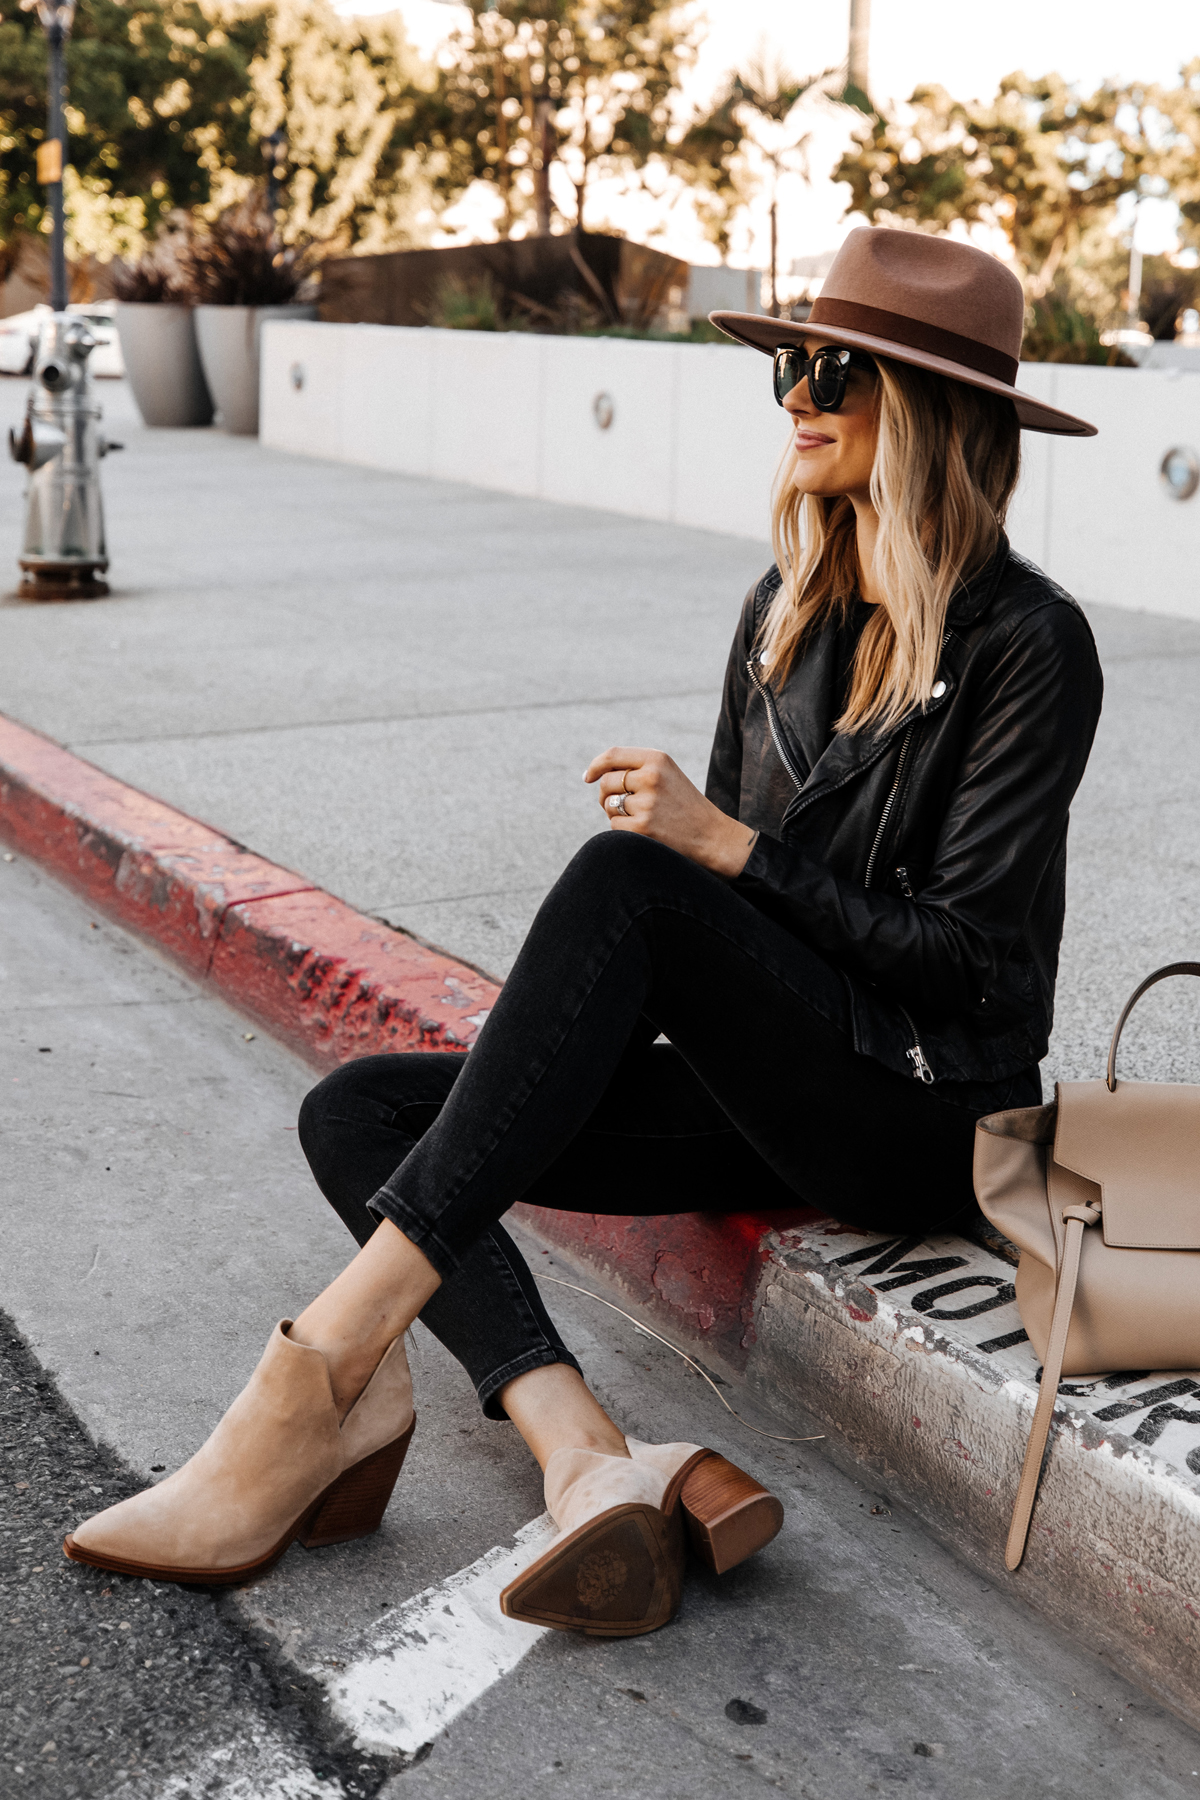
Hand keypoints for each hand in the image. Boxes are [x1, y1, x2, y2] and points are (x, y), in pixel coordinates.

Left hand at [583, 746, 757, 878]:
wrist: (712, 836)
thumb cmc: (684, 805)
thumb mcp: (667, 775)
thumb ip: (636, 769)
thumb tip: (593, 775)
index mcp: (657, 759)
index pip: (613, 755)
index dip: (595, 766)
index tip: (588, 777)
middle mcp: (651, 777)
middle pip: (606, 782)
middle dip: (607, 795)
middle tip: (623, 805)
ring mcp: (647, 803)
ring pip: (609, 805)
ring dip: (616, 814)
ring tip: (642, 818)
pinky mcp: (642, 827)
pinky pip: (614, 826)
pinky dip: (623, 830)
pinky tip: (645, 831)